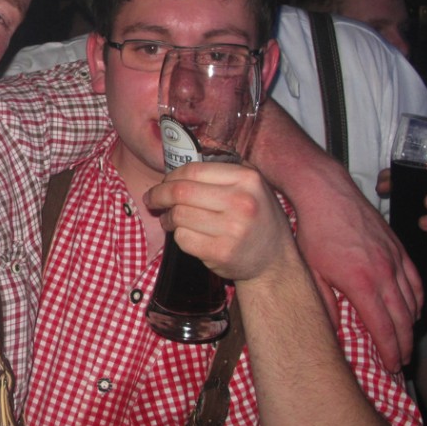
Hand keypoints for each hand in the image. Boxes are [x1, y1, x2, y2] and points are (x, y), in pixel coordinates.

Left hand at [149, 163, 294, 283]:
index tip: (163, 183)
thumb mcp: (253, 186)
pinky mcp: (221, 253)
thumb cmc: (257, 218)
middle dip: (159, 195)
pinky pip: (183, 239)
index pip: (194, 170)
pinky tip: (186, 235)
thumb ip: (225, 170)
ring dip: (167, 218)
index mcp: (247, 179)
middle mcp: (242, 202)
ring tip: (170, 219)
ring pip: (178, 216)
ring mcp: (232, 229)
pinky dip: (178, 236)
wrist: (274, 261)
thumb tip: (181, 165)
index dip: (171, 176)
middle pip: (180, 193)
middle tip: (152, 199)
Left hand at [302, 172, 421, 370]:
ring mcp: (394, 259)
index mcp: (362, 284)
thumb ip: (324, 304)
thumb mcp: (311, 272)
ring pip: (413, 301)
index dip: (390, 351)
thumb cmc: (313, 232)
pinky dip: (418, 299)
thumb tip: (331, 331)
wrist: (326, 194)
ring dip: (413, 325)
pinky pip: (416, 279)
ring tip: (408, 343)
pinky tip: (415, 310)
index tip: (392, 367)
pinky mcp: (399, 247)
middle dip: (405, 345)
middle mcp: (384, 273)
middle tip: (403, 363)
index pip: (383, 328)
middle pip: (403, 319)